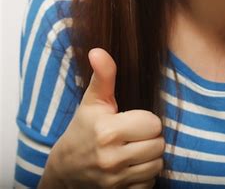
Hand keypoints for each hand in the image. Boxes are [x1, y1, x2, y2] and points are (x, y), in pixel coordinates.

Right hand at [45, 48, 163, 187]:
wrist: (65, 170)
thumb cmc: (83, 130)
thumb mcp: (93, 101)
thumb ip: (103, 75)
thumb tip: (98, 50)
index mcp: (108, 131)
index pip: (153, 123)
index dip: (146, 120)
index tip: (133, 121)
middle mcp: (111, 158)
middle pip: (158, 144)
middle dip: (150, 138)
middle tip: (136, 135)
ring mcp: (115, 180)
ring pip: (157, 164)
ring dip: (150, 157)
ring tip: (135, 149)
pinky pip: (150, 183)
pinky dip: (145, 176)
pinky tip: (132, 166)